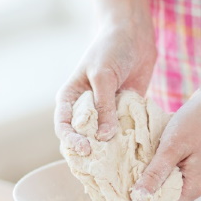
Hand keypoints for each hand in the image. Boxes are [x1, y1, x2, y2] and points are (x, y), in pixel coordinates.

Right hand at [54, 19, 156, 155]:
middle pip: (82, 138)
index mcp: (70, 99)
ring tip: (120, 164)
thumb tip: (104, 137)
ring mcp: (105, 113)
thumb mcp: (103, 75)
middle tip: (103, 166)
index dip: (71, 141)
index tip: (85, 150)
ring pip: (103, 139)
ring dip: (111, 151)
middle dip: (90, 152)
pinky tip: (136, 152)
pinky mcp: (123, 113)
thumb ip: (104, 106)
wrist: (133, 34)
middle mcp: (85, 109)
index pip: (64, 126)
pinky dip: (128, 142)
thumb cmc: (111, 49)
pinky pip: (123, 132)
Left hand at [130, 84, 200, 200]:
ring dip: (142, 197)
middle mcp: (193, 188)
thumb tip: (138, 200)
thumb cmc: (197, 121)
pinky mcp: (187, 167)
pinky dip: (149, 182)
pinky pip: (166, 181)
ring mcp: (191, 178)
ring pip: (163, 195)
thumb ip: (155, 173)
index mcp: (192, 188)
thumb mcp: (172, 147)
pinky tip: (133, 180)